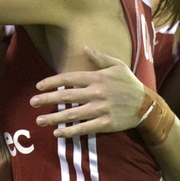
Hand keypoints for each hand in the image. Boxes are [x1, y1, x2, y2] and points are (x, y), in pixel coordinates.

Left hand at [31, 46, 147, 136]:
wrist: (147, 105)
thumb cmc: (129, 84)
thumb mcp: (118, 66)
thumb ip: (99, 57)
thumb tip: (84, 47)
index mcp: (97, 78)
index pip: (69, 78)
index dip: (51, 82)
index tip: (38, 86)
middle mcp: (97, 93)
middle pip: (66, 96)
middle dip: (46, 99)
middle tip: (32, 103)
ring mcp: (101, 109)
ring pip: (72, 114)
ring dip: (54, 118)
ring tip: (39, 120)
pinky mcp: (105, 123)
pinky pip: (84, 128)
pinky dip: (70, 131)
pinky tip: (57, 133)